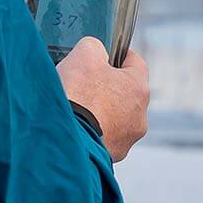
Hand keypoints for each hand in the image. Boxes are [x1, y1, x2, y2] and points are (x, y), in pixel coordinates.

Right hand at [56, 37, 149, 161]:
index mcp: (139, 88)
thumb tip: (95, 53)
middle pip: (125, 92)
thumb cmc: (77, 95)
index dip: (119, 54)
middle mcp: (139, 117)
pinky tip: (76, 124)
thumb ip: (95, 46)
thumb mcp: (85, 53)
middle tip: (85, 81)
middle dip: (107, 85)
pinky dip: (92, 130)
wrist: (63, 138)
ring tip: (78, 106)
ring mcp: (126, 139)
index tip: (106, 54)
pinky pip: (103, 136)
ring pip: (116, 117)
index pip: (136, 63)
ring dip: (101, 111)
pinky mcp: (110, 156)